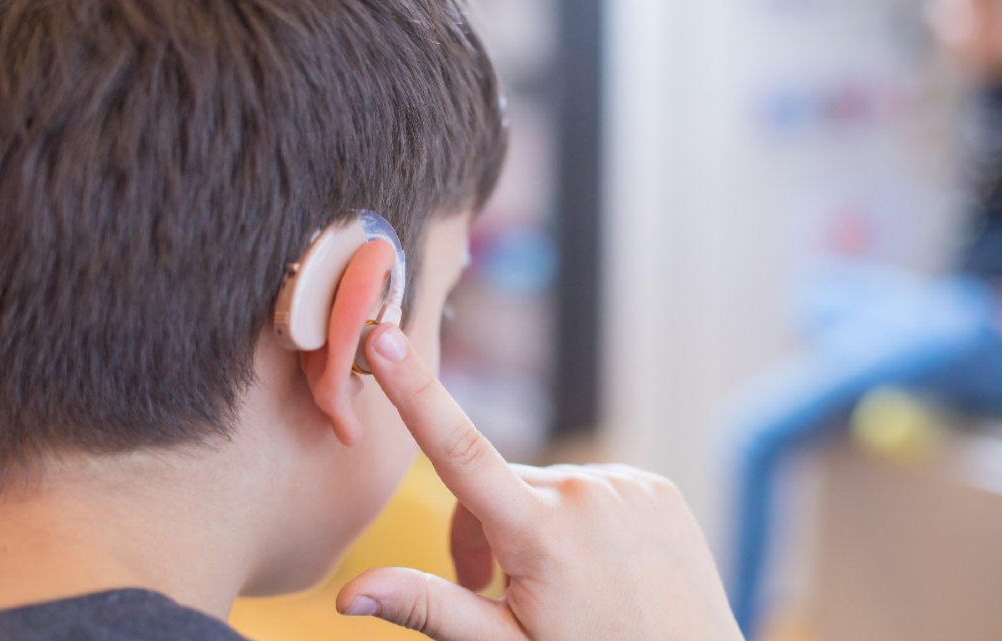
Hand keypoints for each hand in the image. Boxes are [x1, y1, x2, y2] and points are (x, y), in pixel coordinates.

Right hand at [337, 325, 743, 640]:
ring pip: (544, 488)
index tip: (383, 337)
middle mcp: (583, 494)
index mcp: (539, 534)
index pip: (458, 450)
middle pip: (496, 489)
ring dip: (534, 523)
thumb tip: (347, 594)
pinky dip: (580, 518)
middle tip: (491, 588)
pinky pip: (591, 488)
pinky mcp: (654, 485)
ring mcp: (625, 484)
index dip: (414, 391)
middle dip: (482, 529)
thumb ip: (429, 607)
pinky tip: (600, 564)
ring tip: (558, 583)